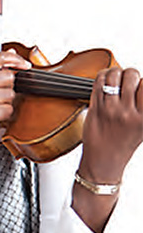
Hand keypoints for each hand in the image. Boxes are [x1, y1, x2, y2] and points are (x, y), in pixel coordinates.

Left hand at [79, 67, 142, 183]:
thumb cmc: (124, 142)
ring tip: (116, 77)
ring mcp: (110, 110)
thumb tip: (142, 85)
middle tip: (129, 79)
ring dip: (115, 73)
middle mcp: (129, 113)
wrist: (103, 159)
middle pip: (132, 76)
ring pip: (113, 76)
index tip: (140, 85)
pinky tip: (105, 79)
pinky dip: (102, 76)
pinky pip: (98, 82)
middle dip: (130, 74)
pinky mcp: (94, 107)